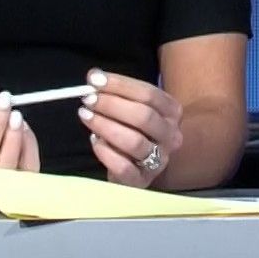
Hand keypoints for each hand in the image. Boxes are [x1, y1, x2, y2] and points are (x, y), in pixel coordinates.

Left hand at [79, 69, 185, 187]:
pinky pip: (123, 167)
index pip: (149, 94)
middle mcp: (171, 136)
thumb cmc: (134, 130)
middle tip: (88, 99)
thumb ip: (117, 92)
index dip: (120, 85)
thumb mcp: (132, 108)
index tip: (94, 79)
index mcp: (172, 112)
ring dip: (105, 126)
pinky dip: (106, 153)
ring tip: (86, 116)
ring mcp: (159, 160)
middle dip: (112, 105)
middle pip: (143, 116)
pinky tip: (95, 142)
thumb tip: (94, 76)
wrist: (138, 167)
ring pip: (134, 141)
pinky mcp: (142, 181)